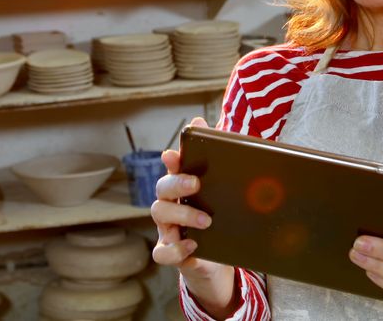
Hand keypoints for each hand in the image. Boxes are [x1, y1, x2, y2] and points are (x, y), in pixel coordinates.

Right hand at [150, 117, 236, 316]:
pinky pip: (161, 252)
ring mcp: (168, 228)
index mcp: (183, 187)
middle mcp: (171, 204)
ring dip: (181, 215)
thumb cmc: (218, 220)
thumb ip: (216, 159)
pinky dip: (174, 249)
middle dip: (176, 183)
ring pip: (159, 214)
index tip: (173, 154)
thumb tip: (201, 120)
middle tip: (196, 184)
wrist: (218, 261)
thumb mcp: (223, 192)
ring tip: (206, 221)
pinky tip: (192, 245)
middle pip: (162, 187)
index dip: (171, 160)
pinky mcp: (171, 253)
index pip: (173, 167)